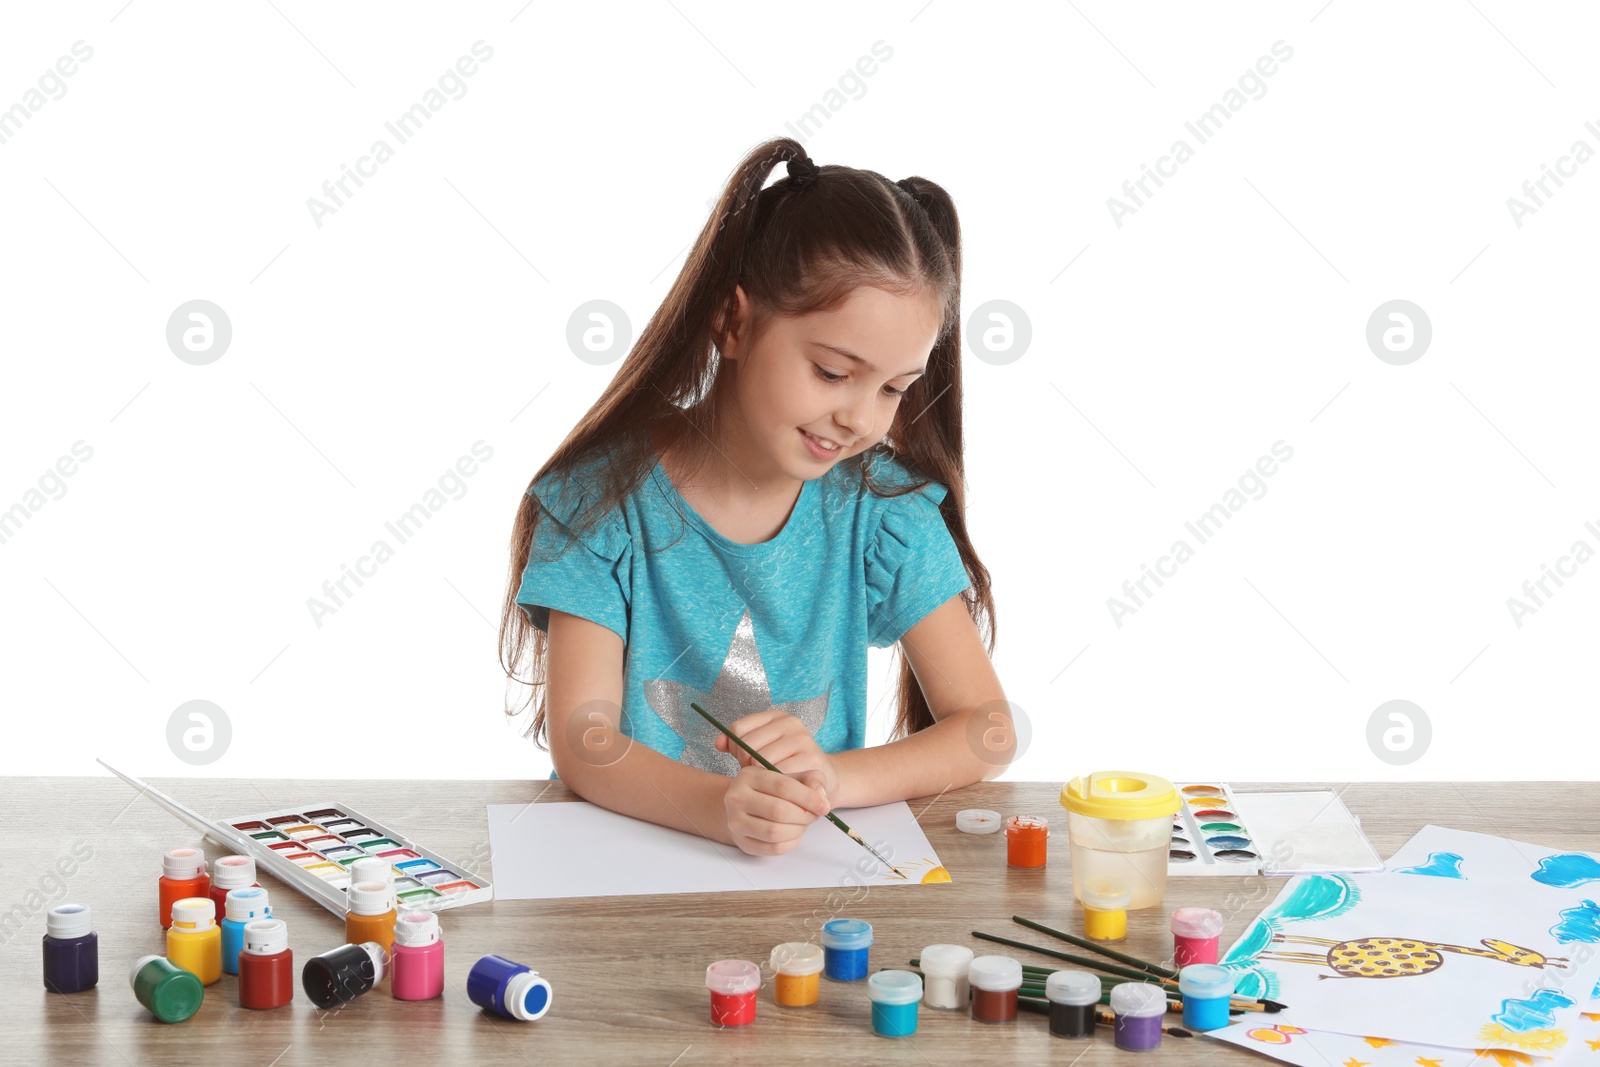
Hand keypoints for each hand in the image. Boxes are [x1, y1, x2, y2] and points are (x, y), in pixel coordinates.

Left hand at [714, 709, 842, 803]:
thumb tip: (718, 743)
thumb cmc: (787, 765)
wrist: (822, 779)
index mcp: (775, 716)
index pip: (739, 728)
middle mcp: (789, 722)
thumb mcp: (761, 750)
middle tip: (756, 776)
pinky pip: (778, 773)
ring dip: (760, 776)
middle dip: (746, 765)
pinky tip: (778, 788)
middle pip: (748, 744)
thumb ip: (737, 746)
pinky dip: (774, 784)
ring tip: (767, 782)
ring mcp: (802, 738)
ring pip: (761, 760)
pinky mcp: (811, 756)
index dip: (735, 748)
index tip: (743, 760)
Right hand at [722, 764, 830, 855]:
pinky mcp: (742, 842)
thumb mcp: (790, 776)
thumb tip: (820, 795)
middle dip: (803, 815)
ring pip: (775, 832)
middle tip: (814, 815)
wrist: (743, 807)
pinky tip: (794, 834)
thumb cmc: (771, 791)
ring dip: (797, 830)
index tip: (824, 805)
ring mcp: (736, 822)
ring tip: (803, 823)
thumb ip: (810, 779)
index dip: (808, 797)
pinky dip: (790, 842)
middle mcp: (737, 797)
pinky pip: (773, 848)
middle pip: (778, 811)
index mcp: (750, 775)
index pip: (783, 786)